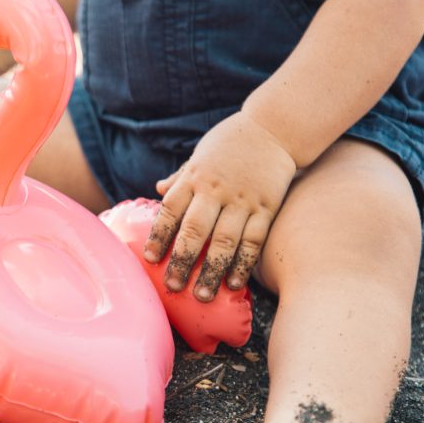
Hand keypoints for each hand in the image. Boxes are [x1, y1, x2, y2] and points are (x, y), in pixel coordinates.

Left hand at [144, 111, 296, 300]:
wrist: (274, 127)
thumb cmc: (230, 142)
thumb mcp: (199, 154)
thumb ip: (180, 176)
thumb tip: (157, 189)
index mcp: (194, 177)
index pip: (170, 210)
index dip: (159, 236)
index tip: (150, 259)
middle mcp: (215, 190)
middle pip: (195, 230)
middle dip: (182, 261)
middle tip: (173, 287)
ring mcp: (242, 200)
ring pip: (225, 241)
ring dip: (212, 271)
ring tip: (202, 295)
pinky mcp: (266, 207)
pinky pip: (254, 240)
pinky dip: (243, 264)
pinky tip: (234, 285)